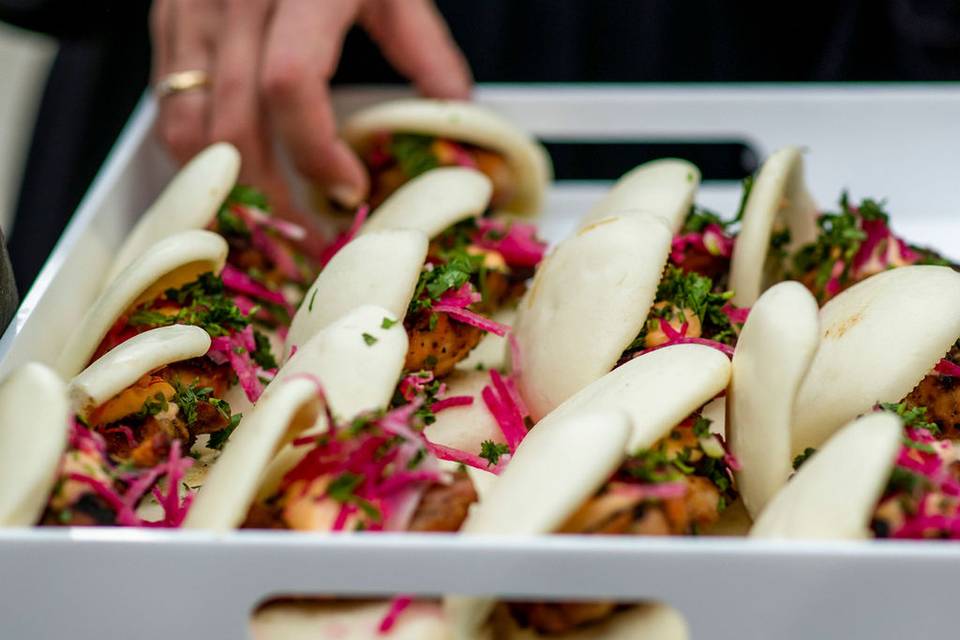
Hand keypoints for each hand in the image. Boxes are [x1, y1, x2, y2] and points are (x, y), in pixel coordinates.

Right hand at [150, 0, 471, 216]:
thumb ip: (424, 47)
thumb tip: (454, 110)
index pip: (290, 85)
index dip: (316, 151)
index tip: (349, 186)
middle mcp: (235, 0)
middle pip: (233, 125)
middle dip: (272, 194)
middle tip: (310, 229)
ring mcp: (191, 10)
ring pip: (186, 124)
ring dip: (227, 184)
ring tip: (270, 214)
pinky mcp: (168, 18)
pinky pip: (167, 104)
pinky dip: (198, 152)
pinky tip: (235, 170)